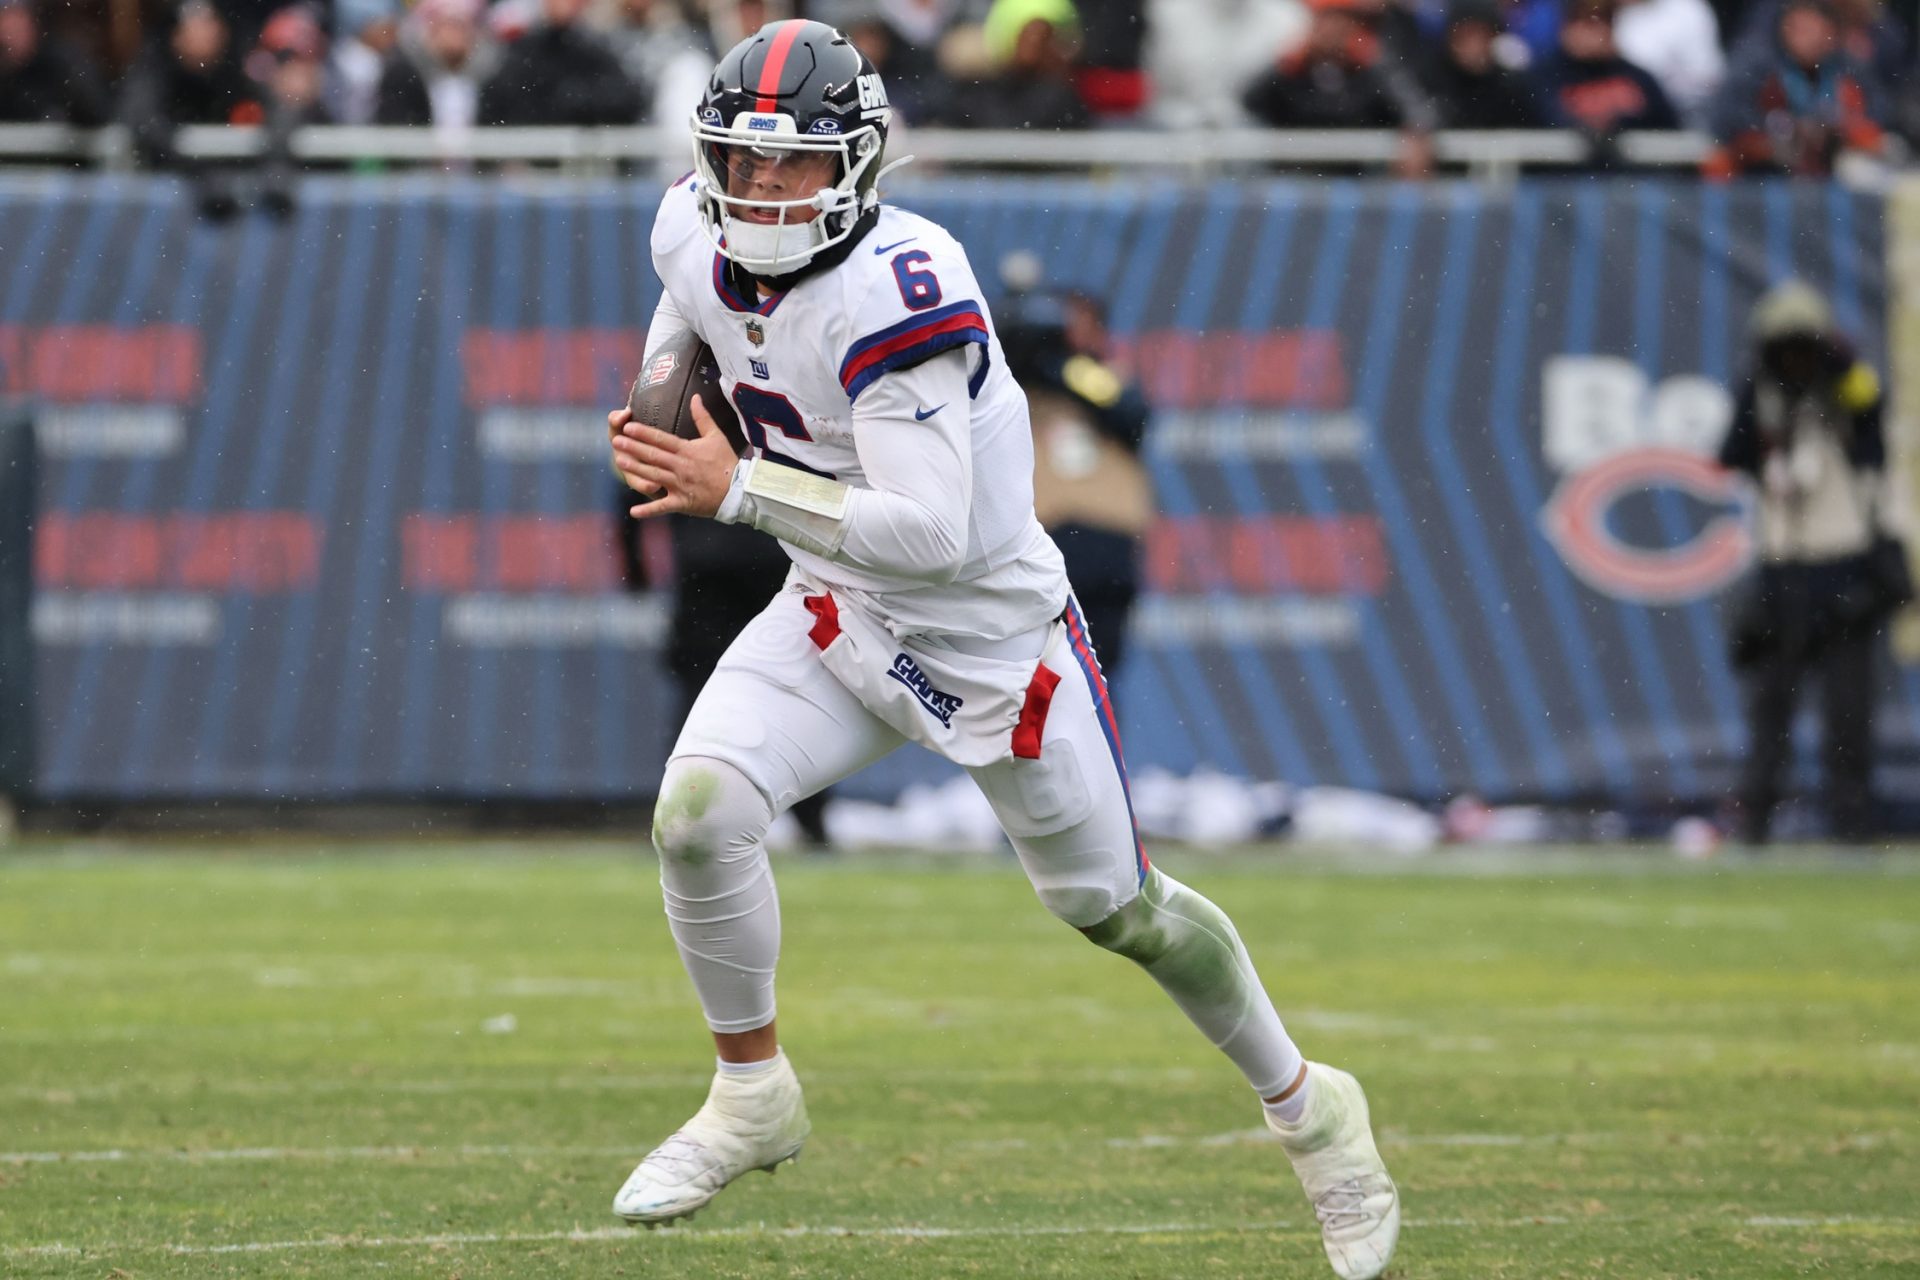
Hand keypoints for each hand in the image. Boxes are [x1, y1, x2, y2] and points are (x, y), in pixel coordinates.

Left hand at [610, 394, 738, 519]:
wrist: (739, 490)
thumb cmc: (727, 462)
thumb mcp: (716, 437)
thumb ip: (702, 417)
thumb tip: (695, 396)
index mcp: (687, 451)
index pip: (662, 439)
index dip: (644, 433)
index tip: (628, 427)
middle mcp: (681, 467)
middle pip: (653, 456)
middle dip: (633, 448)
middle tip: (616, 441)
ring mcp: (680, 485)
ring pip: (653, 476)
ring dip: (636, 470)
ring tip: (619, 462)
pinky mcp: (682, 502)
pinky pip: (662, 506)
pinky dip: (648, 510)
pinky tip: (633, 511)